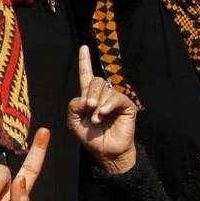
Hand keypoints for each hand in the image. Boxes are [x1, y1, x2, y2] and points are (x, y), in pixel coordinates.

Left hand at [67, 48, 137, 174]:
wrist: (106, 152)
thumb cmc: (91, 138)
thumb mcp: (74, 123)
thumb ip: (73, 107)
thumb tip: (84, 98)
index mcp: (89, 97)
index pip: (86, 75)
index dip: (84, 61)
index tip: (83, 48)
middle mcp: (102, 95)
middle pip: (94, 81)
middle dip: (90, 93)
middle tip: (89, 108)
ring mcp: (115, 99)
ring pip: (104, 89)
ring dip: (98, 105)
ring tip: (97, 120)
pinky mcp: (126, 105)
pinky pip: (116, 97)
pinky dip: (108, 105)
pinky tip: (103, 114)